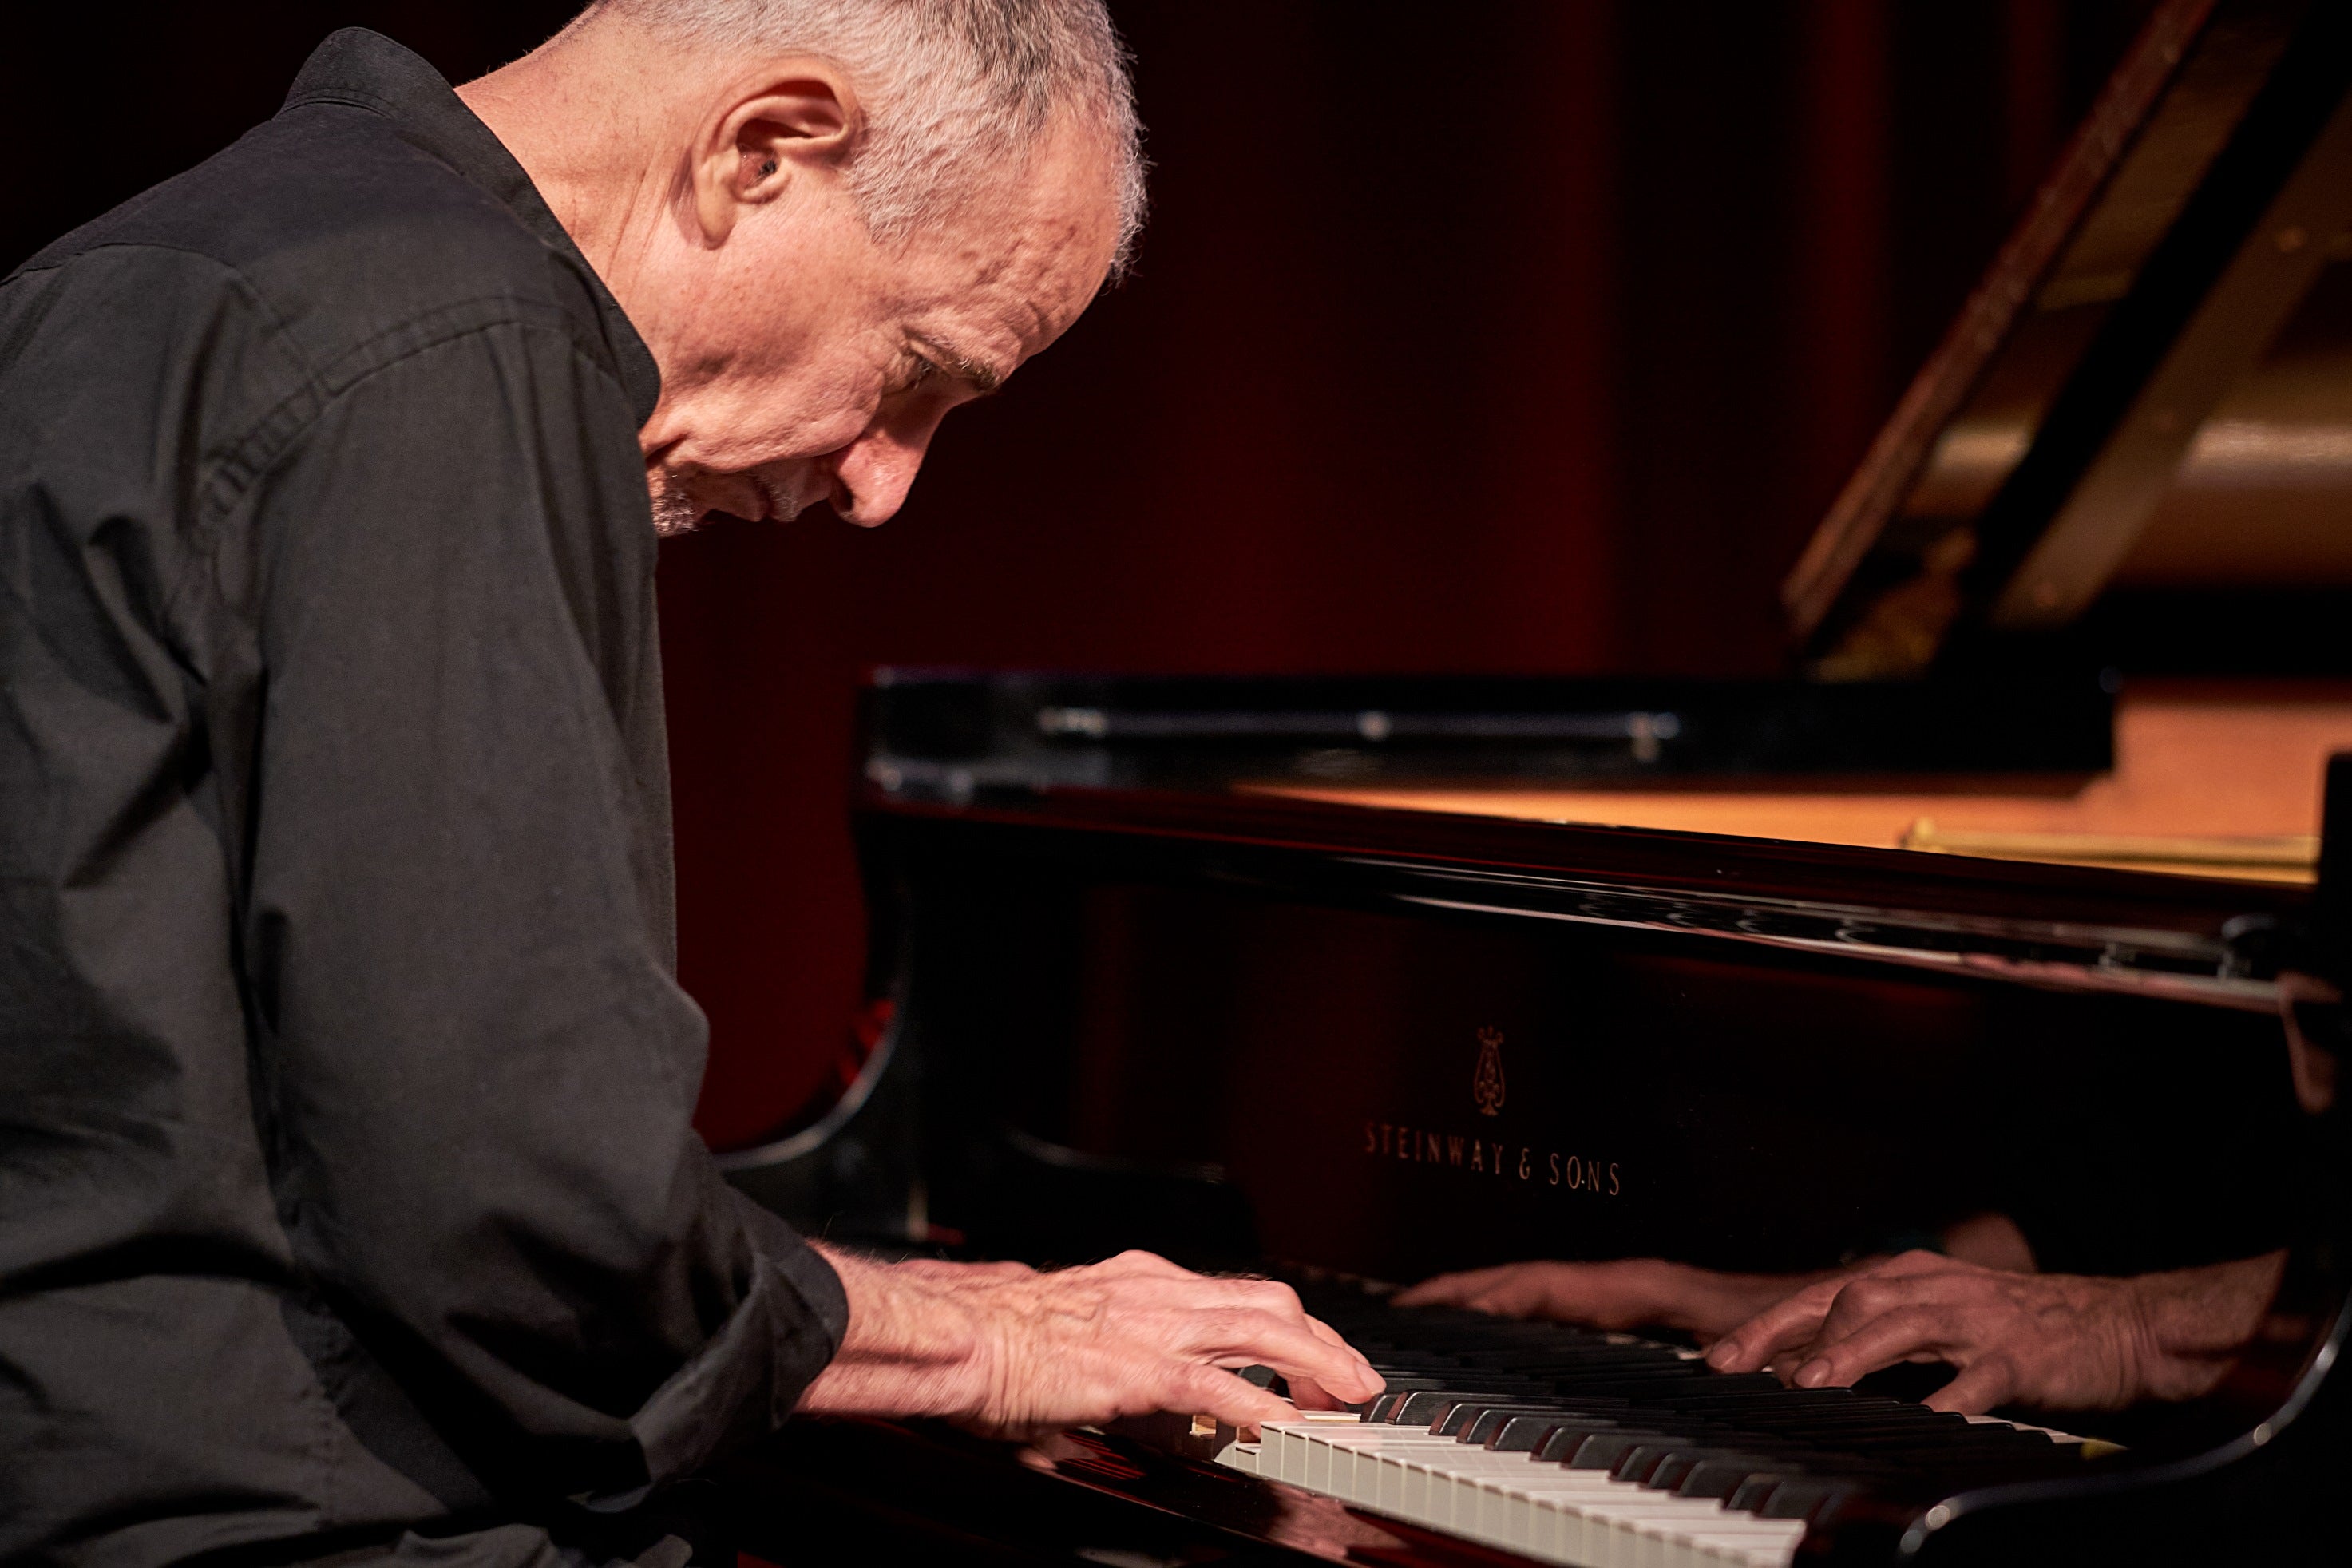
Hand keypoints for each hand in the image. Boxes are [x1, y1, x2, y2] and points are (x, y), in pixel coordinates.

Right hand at [799, 1247, 1384, 1438]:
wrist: (955, 1330)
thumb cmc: (996, 1336)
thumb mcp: (1075, 1338)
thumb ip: (1121, 1365)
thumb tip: (1147, 1403)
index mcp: (1141, 1283)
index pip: (1238, 1295)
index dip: (1291, 1326)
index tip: (1318, 1353)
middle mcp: (1156, 1291)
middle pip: (1269, 1303)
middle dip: (1323, 1340)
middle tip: (1356, 1378)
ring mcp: (1150, 1324)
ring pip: (1261, 1330)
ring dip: (1315, 1364)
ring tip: (1347, 1396)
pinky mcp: (1132, 1366)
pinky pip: (1212, 1383)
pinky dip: (1256, 1403)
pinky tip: (1282, 1425)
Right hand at [1394, 1257, 1832, 1341]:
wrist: (1855, 1296)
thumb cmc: (1815, 1310)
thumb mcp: (1776, 1333)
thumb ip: (1745, 1349)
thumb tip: (1716, 1369)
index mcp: (1649, 1284)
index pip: (1548, 1284)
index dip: (1487, 1293)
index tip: (1432, 1304)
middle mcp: (1637, 1284)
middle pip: (1531, 1281)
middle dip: (1466, 1290)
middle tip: (1406, 1308)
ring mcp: (1639, 1294)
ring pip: (1546, 1290)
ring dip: (1489, 1296)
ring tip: (1434, 1313)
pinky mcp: (1649, 1310)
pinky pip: (1568, 1304)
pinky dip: (1524, 1308)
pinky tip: (1507, 1329)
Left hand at [1703, 1250, 2285, 1413]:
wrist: (2111, 1325)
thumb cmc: (2009, 1328)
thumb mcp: (1933, 1323)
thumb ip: (1871, 1340)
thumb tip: (1797, 1370)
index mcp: (1908, 1279)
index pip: (1820, 1295)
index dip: (1766, 1324)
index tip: (1718, 1357)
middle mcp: (1934, 1289)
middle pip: (1846, 1299)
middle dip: (1789, 1333)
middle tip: (1741, 1370)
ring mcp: (1977, 1320)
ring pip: (1902, 1326)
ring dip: (1852, 1353)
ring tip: (1811, 1384)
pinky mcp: (2020, 1355)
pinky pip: (1978, 1376)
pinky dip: (1948, 1395)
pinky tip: (1923, 1418)